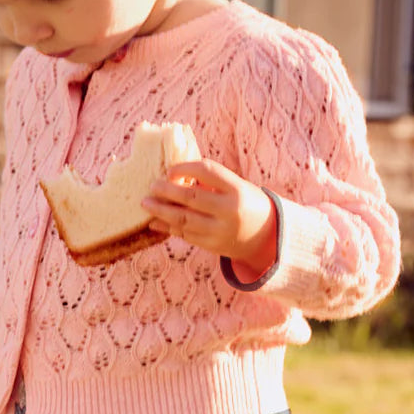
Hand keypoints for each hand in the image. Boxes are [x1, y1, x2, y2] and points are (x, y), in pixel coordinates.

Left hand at [142, 159, 276, 277]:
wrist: (267, 236)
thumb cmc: (245, 203)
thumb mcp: (237, 187)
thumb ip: (211, 182)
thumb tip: (174, 175)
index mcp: (237, 189)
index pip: (207, 171)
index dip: (185, 168)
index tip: (170, 170)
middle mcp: (230, 210)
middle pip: (191, 197)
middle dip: (167, 191)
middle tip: (151, 186)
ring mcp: (220, 230)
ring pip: (184, 219)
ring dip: (161, 211)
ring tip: (146, 203)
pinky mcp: (213, 245)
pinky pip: (186, 234)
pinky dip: (168, 227)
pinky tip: (155, 222)